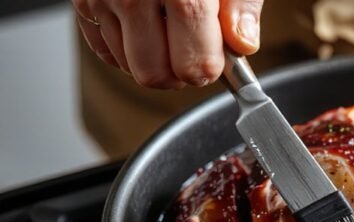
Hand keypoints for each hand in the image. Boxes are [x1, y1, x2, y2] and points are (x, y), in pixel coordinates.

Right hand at [72, 0, 262, 88]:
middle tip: (192, 47)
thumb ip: (241, 6)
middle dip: (178, 71)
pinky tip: (144, 22)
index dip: (208, 68)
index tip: (215, 58)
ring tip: (167, 24)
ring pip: (128, 66)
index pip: (194, 65)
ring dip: (152, 57)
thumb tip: (242, 45)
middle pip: (155, 74)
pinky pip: (103, 49)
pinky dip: (126, 45)